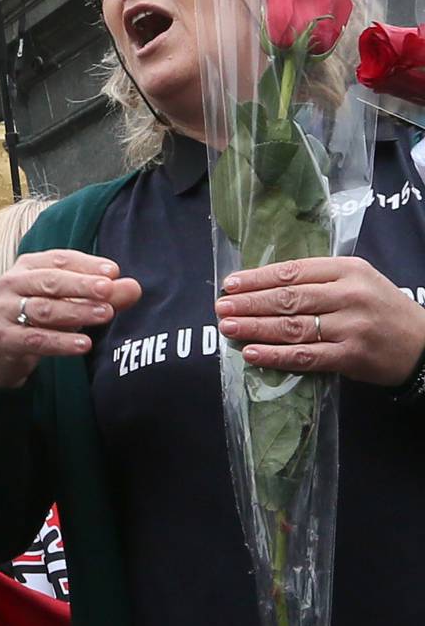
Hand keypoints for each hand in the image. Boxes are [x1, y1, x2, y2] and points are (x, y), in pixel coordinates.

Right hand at [0, 250, 142, 390]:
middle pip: (50, 281)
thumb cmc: (41, 319)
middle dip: (82, 285)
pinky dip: (61, 342)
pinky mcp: (3, 338)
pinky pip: (35, 339)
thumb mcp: (70, 302)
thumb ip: (102, 295)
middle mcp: (11, 283)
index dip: (87, 264)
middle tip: (109, 289)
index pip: (59, 259)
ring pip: (44, 310)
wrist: (3, 351)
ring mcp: (4, 311)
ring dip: (77, 311)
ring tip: (105, 314)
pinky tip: (84, 344)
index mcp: (28, 266)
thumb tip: (135, 288)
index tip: (114, 272)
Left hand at [216, 255, 424, 386]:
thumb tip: (265, 286)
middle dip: (250, 303)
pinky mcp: (351, 356)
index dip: (258, 278)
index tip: (230, 283)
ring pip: (292, 327)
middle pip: (288, 298)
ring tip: (228, 328)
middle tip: (221, 307)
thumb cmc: (383, 309)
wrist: (423, 344)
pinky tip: (252, 353)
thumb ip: (320, 279)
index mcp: (348, 269)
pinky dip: (275, 355)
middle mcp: (349, 295)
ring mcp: (351, 327)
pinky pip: (305, 356)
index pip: (293, 271)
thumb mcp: (358, 281)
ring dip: (255, 328)